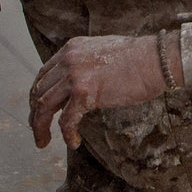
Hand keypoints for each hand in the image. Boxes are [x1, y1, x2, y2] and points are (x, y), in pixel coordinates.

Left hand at [29, 34, 174, 149]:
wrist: (156, 60)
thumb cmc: (140, 58)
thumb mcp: (104, 53)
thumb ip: (87, 64)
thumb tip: (82, 84)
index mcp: (72, 49)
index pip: (44, 74)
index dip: (38, 95)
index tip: (39, 110)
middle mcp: (68, 60)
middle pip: (39, 91)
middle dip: (35, 113)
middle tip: (37, 129)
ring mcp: (74, 76)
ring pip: (44, 106)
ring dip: (40, 127)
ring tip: (43, 141)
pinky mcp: (84, 93)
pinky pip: (66, 120)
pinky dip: (67, 134)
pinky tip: (74, 142)